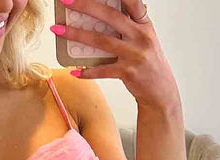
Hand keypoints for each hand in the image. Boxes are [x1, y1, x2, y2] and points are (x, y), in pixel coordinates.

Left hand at [52, 0, 181, 109]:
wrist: (160, 91)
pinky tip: (75, 71)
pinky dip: (87, 72)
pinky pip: (102, 70)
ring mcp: (134, 54)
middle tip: (67, 1)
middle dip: (86, 6)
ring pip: (101, 41)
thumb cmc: (148, 63)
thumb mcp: (144, 39)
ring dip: (77, 35)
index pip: (132, 1)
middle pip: (110, 16)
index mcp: (144, 24)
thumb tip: (102, 16)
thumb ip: (129, 27)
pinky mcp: (127, 72)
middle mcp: (140, 36)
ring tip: (59, 30)